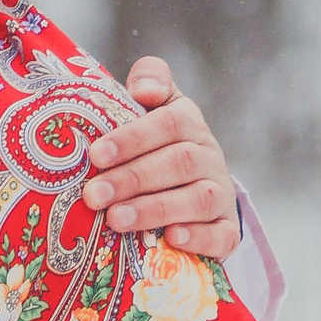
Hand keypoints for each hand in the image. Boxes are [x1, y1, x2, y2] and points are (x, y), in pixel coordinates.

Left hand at [82, 57, 240, 254]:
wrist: (194, 188)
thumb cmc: (157, 145)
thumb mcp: (153, 108)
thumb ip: (149, 82)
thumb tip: (145, 89)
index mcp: (189, 125)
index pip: (167, 124)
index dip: (132, 138)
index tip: (97, 154)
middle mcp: (209, 158)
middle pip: (178, 164)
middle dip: (133, 179)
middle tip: (94, 195)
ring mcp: (221, 195)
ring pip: (197, 200)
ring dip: (156, 210)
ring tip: (117, 220)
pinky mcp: (227, 231)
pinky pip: (221, 236)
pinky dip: (199, 238)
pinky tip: (171, 239)